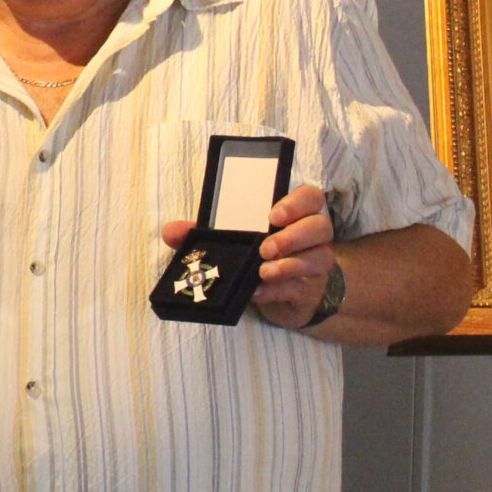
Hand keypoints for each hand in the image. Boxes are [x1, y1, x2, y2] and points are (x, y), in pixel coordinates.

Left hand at [161, 183, 339, 331]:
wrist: (282, 294)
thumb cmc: (257, 255)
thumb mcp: (232, 240)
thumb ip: (201, 233)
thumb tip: (171, 231)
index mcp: (296, 214)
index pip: (310, 198)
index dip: (296, 203)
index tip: (273, 215)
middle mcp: (312, 236)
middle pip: (320, 227)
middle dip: (292, 236)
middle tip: (265, 248)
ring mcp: (315, 264)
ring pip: (319, 258)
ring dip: (290, 265)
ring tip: (264, 271)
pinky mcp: (309, 290)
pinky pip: (300, 288)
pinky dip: (279, 290)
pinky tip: (259, 292)